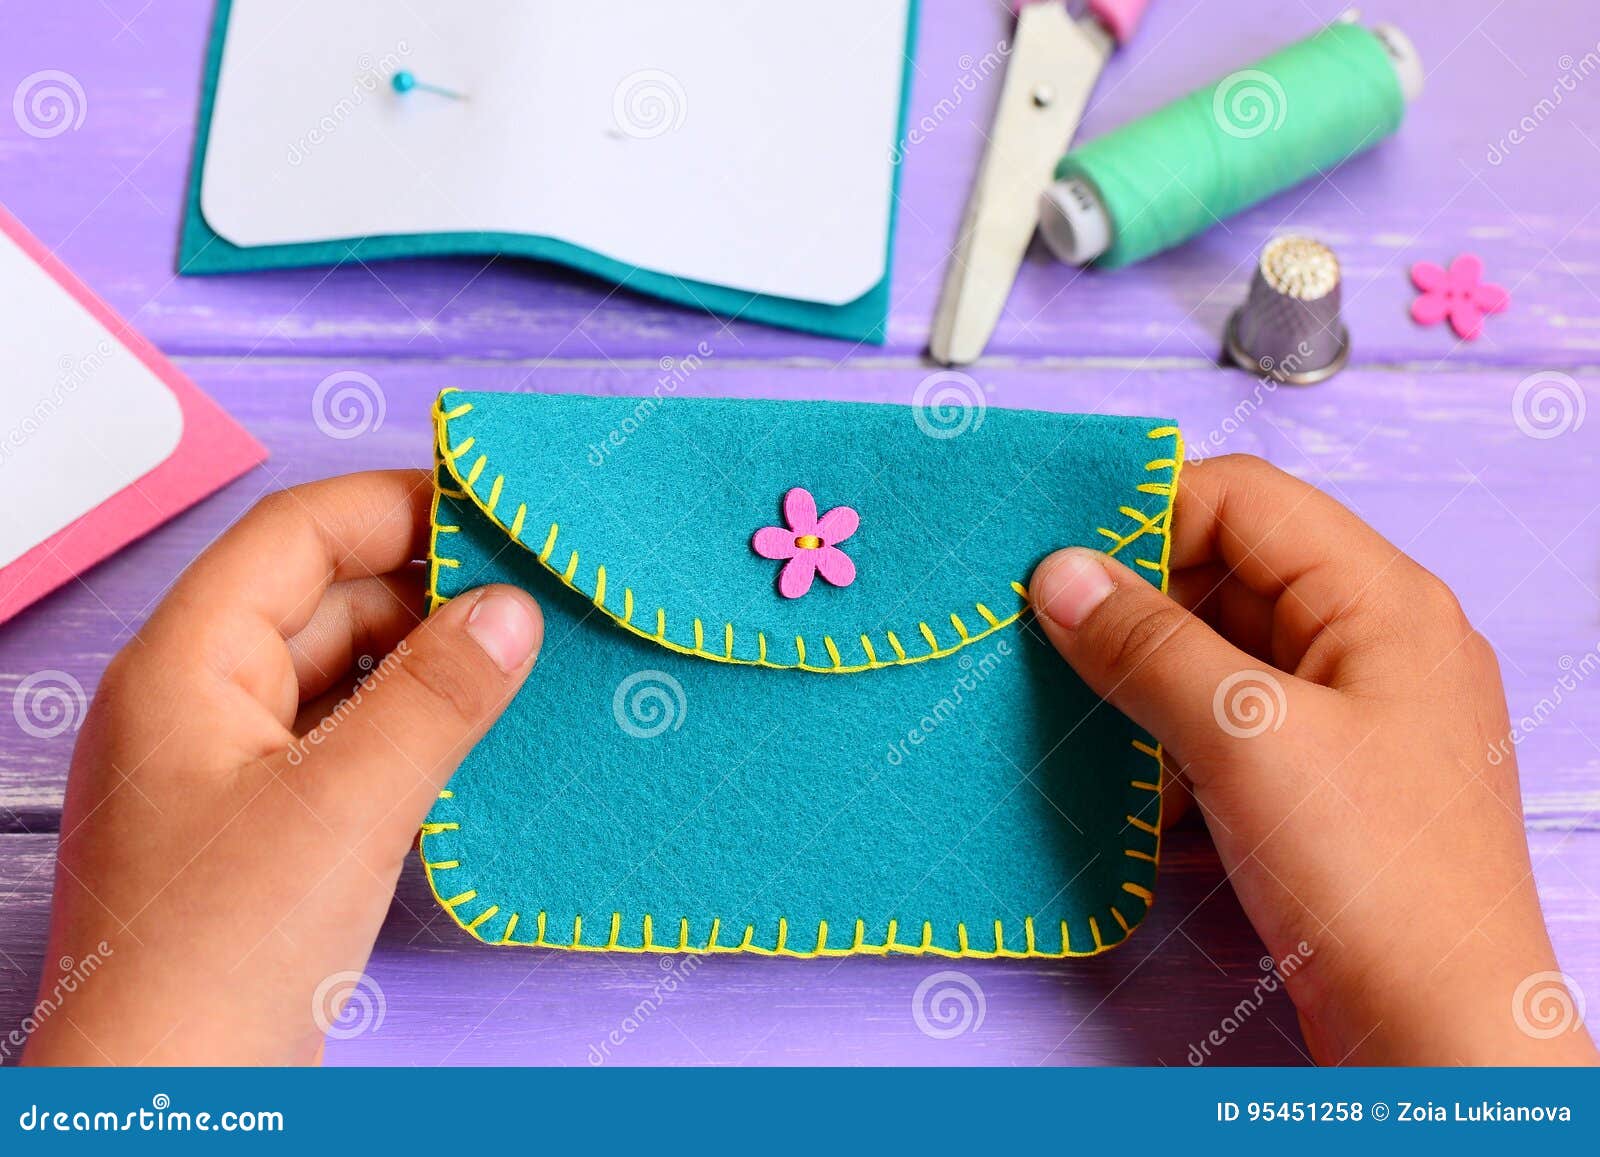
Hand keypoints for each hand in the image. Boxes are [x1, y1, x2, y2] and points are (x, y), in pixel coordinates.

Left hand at [24, 471, 542, 1064]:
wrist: (166, 1110)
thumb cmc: (217, 960)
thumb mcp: (347, 809)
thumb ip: (436, 698)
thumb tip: (512, 611)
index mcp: (186, 665)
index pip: (297, 534)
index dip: (398, 507)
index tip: (497, 510)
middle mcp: (196, 699)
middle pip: (320, 595)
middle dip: (426, 585)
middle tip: (534, 590)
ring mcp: (223, 763)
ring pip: (336, 667)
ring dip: (423, 656)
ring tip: (520, 657)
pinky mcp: (256, 823)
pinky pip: (340, 734)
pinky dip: (407, 719)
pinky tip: (472, 728)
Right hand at [1030, 454, 1596, 1065]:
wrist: (1439, 1037)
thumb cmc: (1377, 880)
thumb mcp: (1244, 740)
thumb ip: (1146, 644)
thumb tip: (1060, 573)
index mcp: (1383, 599)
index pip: (1245, 499)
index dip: (1146, 514)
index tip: (1058, 561)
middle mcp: (1375, 640)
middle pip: (1231, 571)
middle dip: (1138, 601)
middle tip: (1050, 635)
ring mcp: (1355, 712)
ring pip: (1224, 649)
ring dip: (1148, 675)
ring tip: (1080, 708)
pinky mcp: (1327, 779)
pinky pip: (1233, 719)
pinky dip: (1175, 735)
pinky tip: (1134, 778)